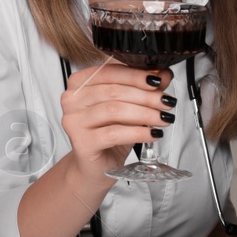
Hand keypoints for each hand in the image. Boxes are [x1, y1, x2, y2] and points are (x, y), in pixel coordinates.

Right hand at [58, 61, 173, 178]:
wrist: (95, 165)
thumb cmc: (108, 133)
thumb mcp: (128, 106)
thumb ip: (143, 88)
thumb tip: (164, 74)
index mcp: (78, 83)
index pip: (108, 71)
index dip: (135, 75)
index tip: (158, 79)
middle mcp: (71, 99)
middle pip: (112, 91)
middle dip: (145, 96)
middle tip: (165, 102)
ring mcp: (74, 121)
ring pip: (114, 110)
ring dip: (144, 113)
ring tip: (162, 118)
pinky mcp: (82, 142)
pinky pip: (115, 133)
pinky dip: (138, 132)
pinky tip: (152, 134)